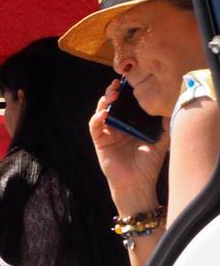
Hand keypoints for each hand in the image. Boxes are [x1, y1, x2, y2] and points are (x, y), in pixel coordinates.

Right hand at [89, 79, 168, 212]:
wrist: (137, 183)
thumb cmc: (149, 164)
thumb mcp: (161, 141)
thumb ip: (164, 125)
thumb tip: (172, 107)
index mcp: (130, 125)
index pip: (125, 105)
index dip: (125, 93)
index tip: (129, 82)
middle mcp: (117, 127)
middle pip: (111, 105)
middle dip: (112, 92)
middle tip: (117, 84)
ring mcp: (107, 133)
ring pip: (100, 112)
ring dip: (103, 102)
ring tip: (111, 95)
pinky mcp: (99, 141)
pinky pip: (94, 126)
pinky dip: (96, 119)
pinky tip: (104, 114)